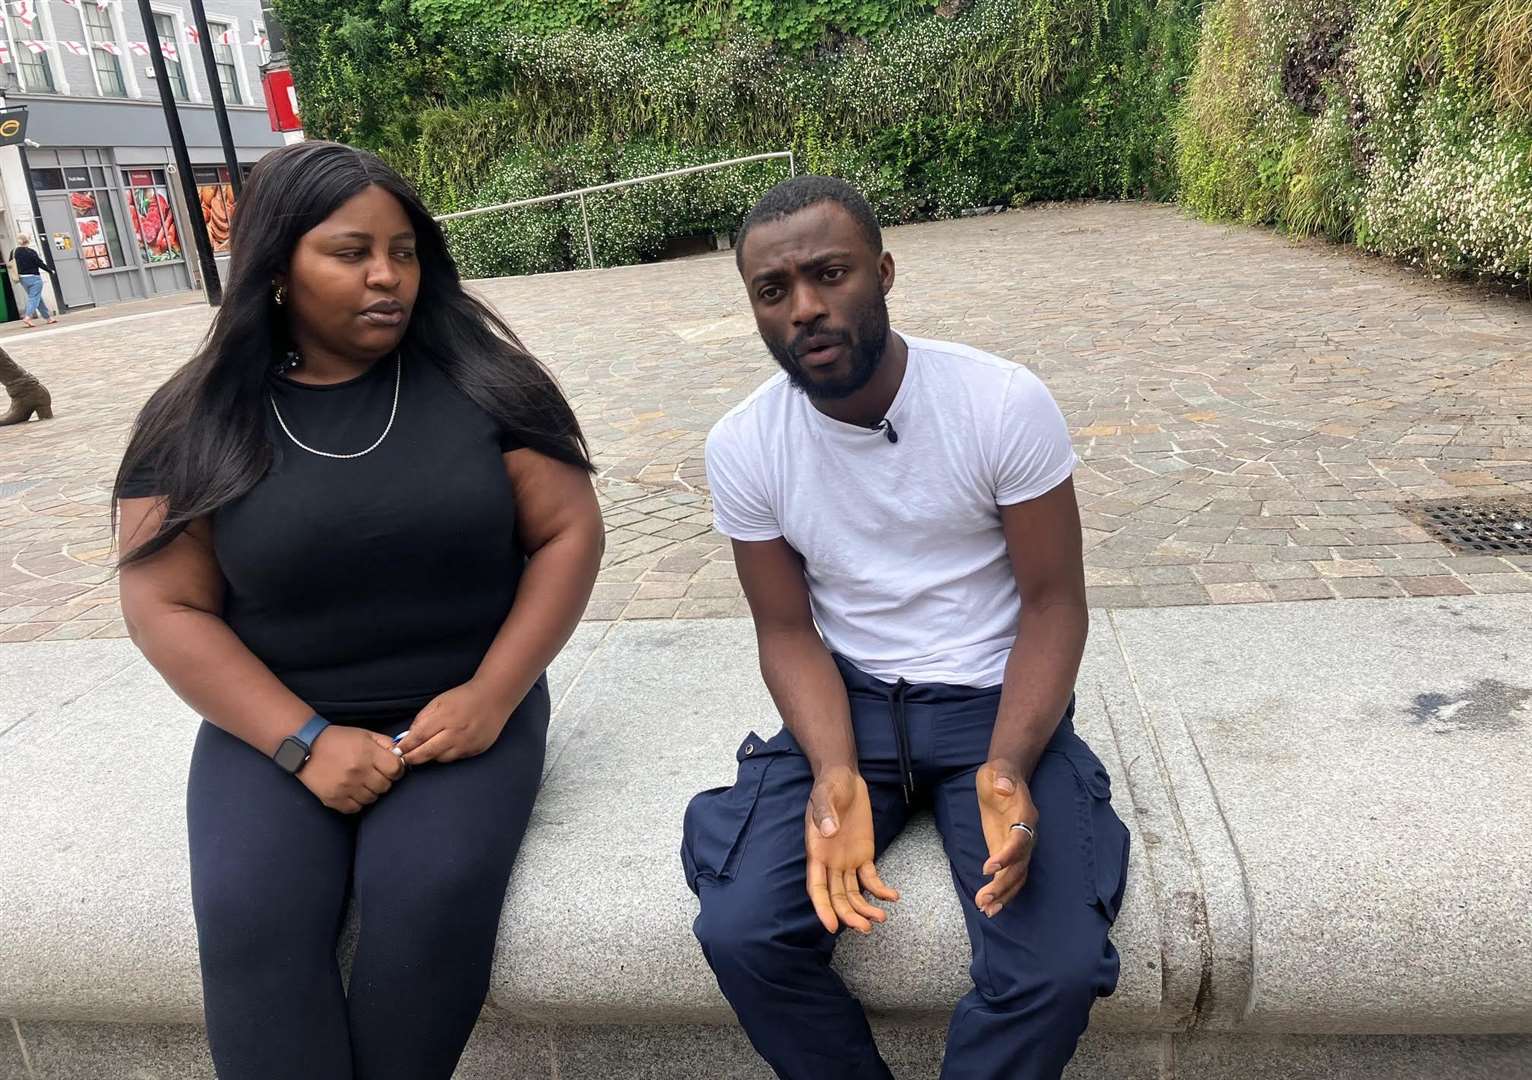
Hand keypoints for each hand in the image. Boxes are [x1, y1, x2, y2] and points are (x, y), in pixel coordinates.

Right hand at [296, 726, 404, 813]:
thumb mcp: (365, 734)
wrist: (306, 745)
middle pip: (385, 786)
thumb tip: (401, 755)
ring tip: (360, 781)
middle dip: (382, 780)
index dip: (396, 770)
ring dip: (369, 791)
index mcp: (367, 753)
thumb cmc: (338, 739)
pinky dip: (356, 802)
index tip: (389, 768)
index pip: (396, 770)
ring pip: (371, 799)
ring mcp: (345, 787)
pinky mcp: (333, 799)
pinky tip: (351, 791)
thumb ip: (386, 744)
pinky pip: (355, 808)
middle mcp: (358, 771)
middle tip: (372, 774)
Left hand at [395, 680, 510, 765]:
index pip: (419, 737)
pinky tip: (446, 746)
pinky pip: (456, 757)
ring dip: (431, 756)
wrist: (494, 697)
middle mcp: (456, 732)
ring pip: (441, 758)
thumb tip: (410, 736)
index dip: (406, 746)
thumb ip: (423, 718)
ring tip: (428, 749)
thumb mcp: (439, 702)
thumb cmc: (464, 697)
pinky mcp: (476, 749)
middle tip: (405, 759)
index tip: (398, 751)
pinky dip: (447, 754)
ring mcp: (467, 743)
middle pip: (427, 752)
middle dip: (413, 757)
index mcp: (445, 717)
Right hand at [805, 766, 898, 934]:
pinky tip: (892, 896)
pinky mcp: (863, 855)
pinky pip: (870, 878)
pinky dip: (880, 889)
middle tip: (866, 928)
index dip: (822, 908)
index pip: (817, 888)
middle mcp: (830, 862)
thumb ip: (824, 812)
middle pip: (837, 897)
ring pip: (853, 893)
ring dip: (864, 908)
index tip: (831, 926)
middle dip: (849, 915)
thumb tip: (827, 831)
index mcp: (817, 852)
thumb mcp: (824, 795)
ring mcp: (847, 860)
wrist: (844, 778)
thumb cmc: (829, 787)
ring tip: (881, 918)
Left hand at [975, 759, 1038, 916]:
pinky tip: (989, 906)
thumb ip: (1002, 777)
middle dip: (1003, 884)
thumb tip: (1002, 787)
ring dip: (1003, 894)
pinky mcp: (1009, 851)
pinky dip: (1002, 891)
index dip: (1007, 855)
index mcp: (1024, 815)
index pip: (1020, 839)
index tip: (988, 868)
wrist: (1005, 777)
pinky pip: (1011, 875)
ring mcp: (1019, 845)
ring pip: (1017, 875)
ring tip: (986, 909)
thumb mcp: (997, 770)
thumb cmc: (1000, 773)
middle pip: (1020, 864)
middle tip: (984, 899)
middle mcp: (1026, 834)